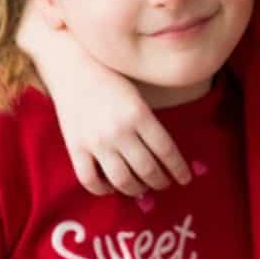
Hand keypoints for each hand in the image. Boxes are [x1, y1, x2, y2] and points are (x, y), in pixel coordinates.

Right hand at [62, 75, 192, 196]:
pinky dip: (103, 190)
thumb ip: (150, 124)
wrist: (74, 68)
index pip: (166, 151)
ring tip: (143, 187)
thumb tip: (165, 157)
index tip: (185, 178)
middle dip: (160, 181)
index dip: (178, 169)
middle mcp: (119, 131)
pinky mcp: (75, 148)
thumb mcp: (139, 97)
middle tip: (165, 183)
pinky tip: (112, 187)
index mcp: (139, 114)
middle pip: (147, 169)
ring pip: (122, 180)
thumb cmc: (112, 79)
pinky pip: (90, 180)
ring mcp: (96, 141)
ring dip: (137, 189)